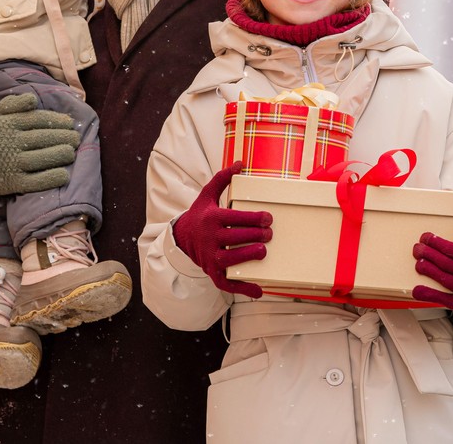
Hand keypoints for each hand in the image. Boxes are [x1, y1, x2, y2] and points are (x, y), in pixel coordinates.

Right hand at [0, 94, 80, 195]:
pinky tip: (64, 174)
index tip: (70, 123)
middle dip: (65, 137)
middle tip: (76, 138)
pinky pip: (37, 181)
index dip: (58, 120)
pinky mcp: (12, 183)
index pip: (39, 119)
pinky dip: (53, 178)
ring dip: (63, 154)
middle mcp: (9, 142)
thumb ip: (12, 103)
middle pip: (45, 138)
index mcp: (6, 123)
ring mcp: (11, 164)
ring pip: (44, 158)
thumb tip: (33, 99)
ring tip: (71, 152)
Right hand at [172, 161, 272, 297]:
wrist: (182, 238)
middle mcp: (209, 238)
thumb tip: (240, 163)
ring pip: (230, 259)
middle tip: (270, 234)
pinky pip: (227, 282)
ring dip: (247, 256)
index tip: (268, 218)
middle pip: (234, 238)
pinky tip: (258, 289)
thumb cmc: (200, 215)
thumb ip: (223, 178)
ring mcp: (210, 256)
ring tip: (263, 251)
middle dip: (255, 235)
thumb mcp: (207, 194)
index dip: (253, 218)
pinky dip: (242, 288)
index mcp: (211, 218)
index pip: (234, 218)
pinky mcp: (212, 271)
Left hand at [412, 209, 452, 309]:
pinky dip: (429, 295)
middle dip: (428, 255)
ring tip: (418, 262)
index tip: (425, 237)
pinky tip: (417, 290)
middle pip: (446, 264)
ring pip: (444, 279)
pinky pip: (445, 300)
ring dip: (427, 270)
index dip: (436, 242)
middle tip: (417, 248)